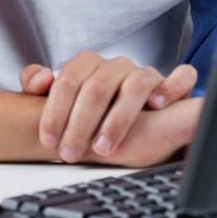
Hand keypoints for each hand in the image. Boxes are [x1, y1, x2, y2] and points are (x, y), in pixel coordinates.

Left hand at [20, 52, 197, 163]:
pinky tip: (157, 106)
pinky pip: (180, 77)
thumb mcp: (64, 101)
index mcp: (88, 65)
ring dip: (118, 118)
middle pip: (97, 87)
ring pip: (136, 84)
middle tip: (69, 153)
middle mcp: (116, 66)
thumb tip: (36, 82)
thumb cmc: (95, 110)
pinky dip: (171, 87)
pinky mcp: (171, 84)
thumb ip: (42, 86)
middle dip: (80, 124)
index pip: (68, 80)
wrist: (138, 118)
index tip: (48, 140)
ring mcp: (145, 73)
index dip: (55, 111)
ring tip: (104, 147)